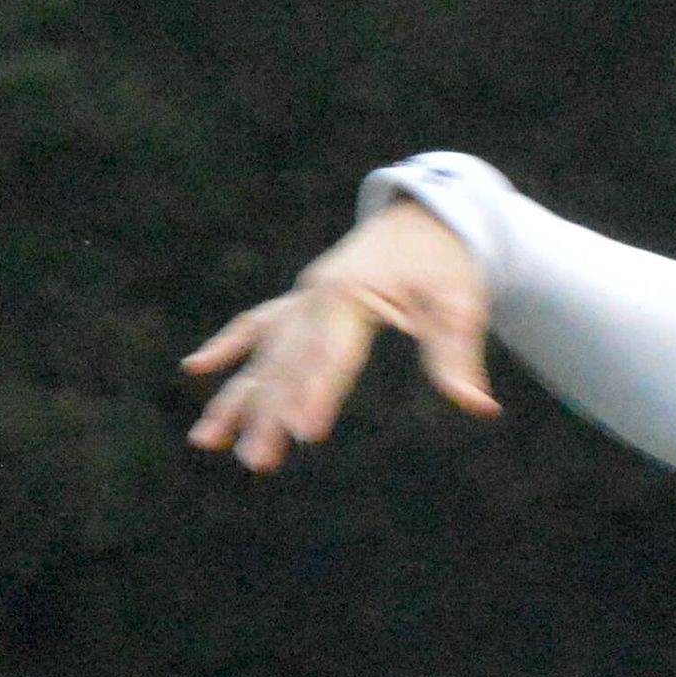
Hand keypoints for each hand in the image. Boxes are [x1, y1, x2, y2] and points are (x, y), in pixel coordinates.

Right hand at [183, 199, 496, 470]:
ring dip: (236, 399)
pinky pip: (256, 323)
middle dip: (269, 415)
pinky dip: (227, 345)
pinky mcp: (300, 300)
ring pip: (263, 355)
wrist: (429, 213)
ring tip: (205, 442)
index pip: (331, 356)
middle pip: (288, 365)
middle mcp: (316, 295)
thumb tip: (480, 407)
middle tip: (256, 463)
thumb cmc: (447, 263)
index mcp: (351, 293)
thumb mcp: (459, 305)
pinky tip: (195, 369)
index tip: (303, 433)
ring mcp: (303, 298)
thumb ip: (458, 357)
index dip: (317, 395)